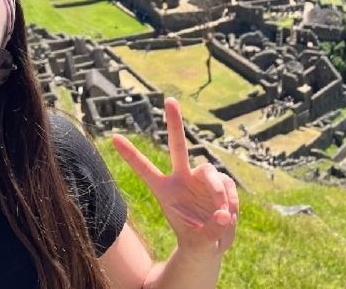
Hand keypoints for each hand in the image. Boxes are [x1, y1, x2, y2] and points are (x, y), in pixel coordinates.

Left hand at [112, 97, 238, 255]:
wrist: (211, 246)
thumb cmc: (196, 242)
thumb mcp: (199, 244)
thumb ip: (210, 230)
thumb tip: (224, 213)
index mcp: (165, 191)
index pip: (145, 169)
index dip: (131, 154)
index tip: (114, 137)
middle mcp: (181, 178)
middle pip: (178, 146)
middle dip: (174, 122)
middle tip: (170, 100)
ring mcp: (200, 178)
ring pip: (210, 172)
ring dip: (218, 193)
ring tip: (223, 215)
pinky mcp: (219, 181)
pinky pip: (227, 185)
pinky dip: (231, 201)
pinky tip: (230, 215)